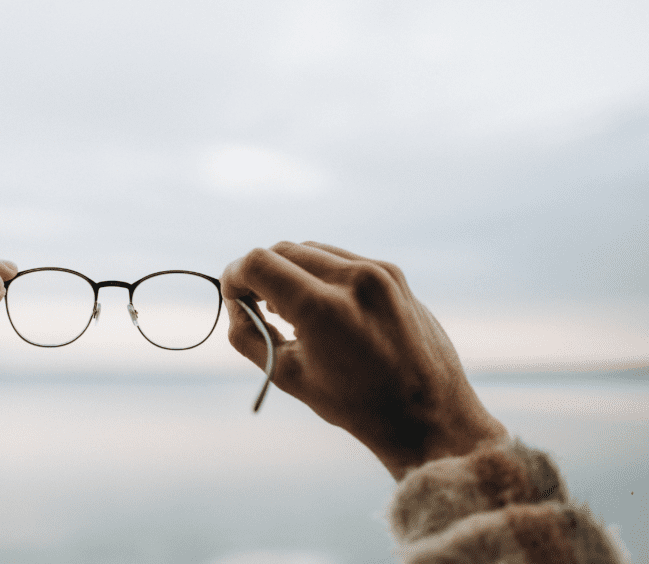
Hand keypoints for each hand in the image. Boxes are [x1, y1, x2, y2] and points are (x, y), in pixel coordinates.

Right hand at [221, 241, 506, 479]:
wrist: (430, 415)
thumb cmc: (356, 405)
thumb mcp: (287, 375)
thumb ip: (248, 335)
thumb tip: (235, 305)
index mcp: (323, 307)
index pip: (257, 263)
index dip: (235, 278)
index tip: (234, 299)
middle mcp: (353, 278)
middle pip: (282, 250)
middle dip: (260, 274)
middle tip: (255, 306)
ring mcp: (378, 271)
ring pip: (310, 250)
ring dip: (289, 271)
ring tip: (288, 310)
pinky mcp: (394, 273)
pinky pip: (340, 258)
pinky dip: (318, 274)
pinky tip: (321, 307)